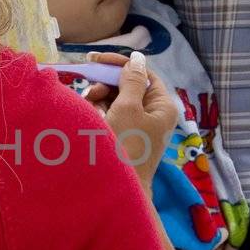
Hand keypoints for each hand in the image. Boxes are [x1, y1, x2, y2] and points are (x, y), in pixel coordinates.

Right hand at [84, 51, 179, 187]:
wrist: (118, 191)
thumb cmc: (126, 147)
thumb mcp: (128, 108)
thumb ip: (131, 80)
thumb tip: (137, 58)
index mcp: (162, 105)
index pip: (143, 73)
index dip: (120, 64)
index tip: (94, 61)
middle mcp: (153, 114)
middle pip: (128, 86)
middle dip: (106, 85)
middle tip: (88, 91)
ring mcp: (139, 128)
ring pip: (117, 101)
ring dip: (99, 100)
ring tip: (87, 107)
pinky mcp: (124, 139)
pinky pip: (111, 117)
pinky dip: (99, 114)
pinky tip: (89, 118)